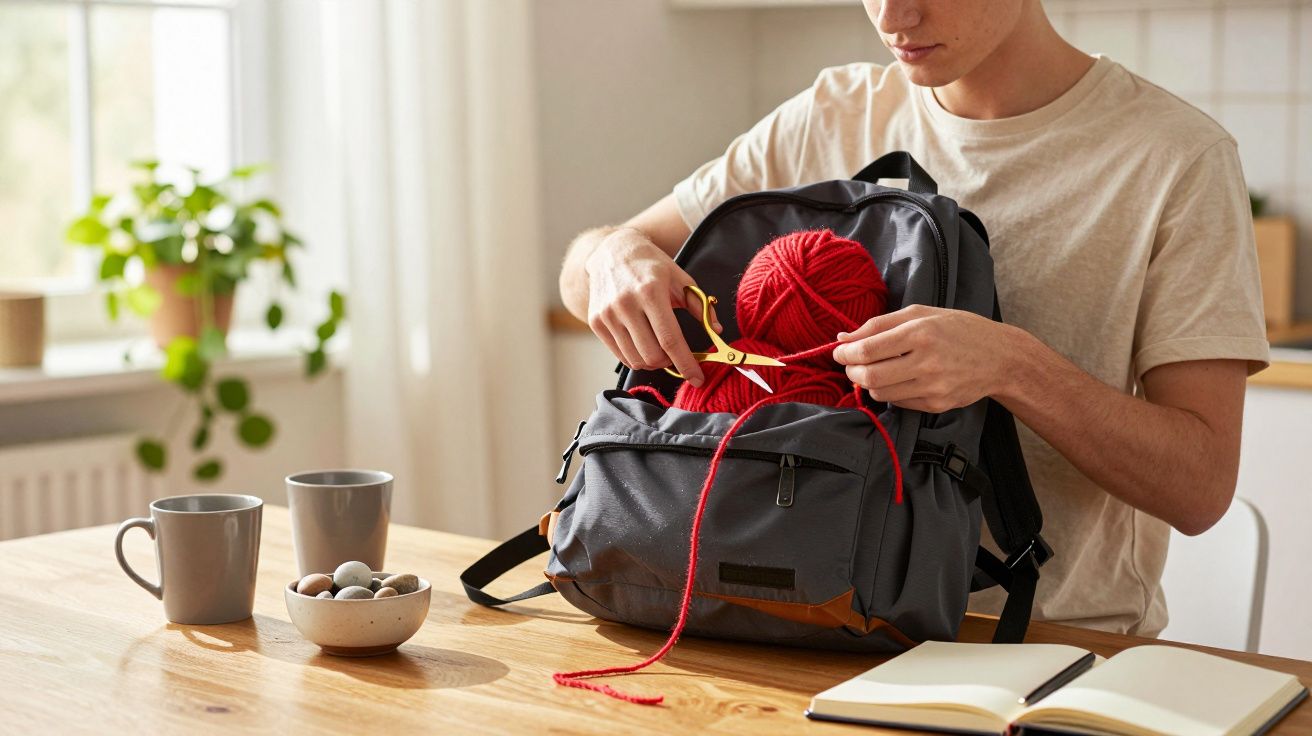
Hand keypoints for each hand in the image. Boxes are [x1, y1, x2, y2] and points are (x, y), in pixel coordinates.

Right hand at [584, 227, 720, 385]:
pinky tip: (643, 345)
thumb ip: (700, 306)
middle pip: (652, 355)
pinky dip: (636, 358)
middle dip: (670, 364)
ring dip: (653, 363)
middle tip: (676, 356)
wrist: (612, 252)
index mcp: (650, 292)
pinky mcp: (596, 322)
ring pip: (635, 360)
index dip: (686, 364)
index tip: (698, 378)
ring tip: (659, 349)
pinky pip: (620, 355)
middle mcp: (625, 304)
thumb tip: (717, 331)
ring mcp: (607, 314)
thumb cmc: (651, 266)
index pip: (670, 339)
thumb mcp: (681, 279)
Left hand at [831, 305, 1021, 412]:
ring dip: (868, 383)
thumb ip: (880, 324)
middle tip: (849, 363)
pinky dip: (889, 392)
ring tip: (872, 370)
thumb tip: (843, 337)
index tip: (839, 351)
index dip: (845, 353)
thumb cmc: (959, 329)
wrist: (1000, 358)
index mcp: (921, 333)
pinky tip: (896, 379)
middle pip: (869, 376)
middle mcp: (927, 362)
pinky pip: (898, 403)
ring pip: (880, 393)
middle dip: (851, 371)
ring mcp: (933, 387)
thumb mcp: (921, 314)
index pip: (868, 350)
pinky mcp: (937, 404)